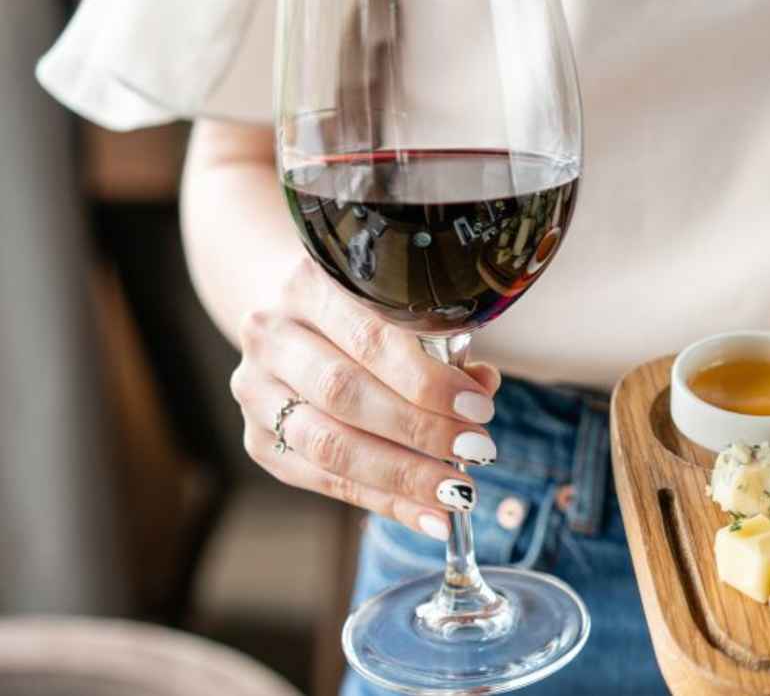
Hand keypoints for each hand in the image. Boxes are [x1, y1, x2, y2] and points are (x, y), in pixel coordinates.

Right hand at [231, 257, 503, 539]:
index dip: (426, 378)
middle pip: (345, 393)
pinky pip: (324, 480)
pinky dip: (382, 501)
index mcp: (309, 284)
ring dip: (401, 475)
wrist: (290, 313)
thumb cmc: (365, 311)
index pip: (370, 336)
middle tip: (477, 451)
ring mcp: (255, 391)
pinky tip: (428, 516)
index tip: (479, 407)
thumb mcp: (400, 307)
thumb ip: (442, 343)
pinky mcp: (258, 441)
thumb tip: (483, 386)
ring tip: (457, 492)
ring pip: (328, 444)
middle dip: (419, 429)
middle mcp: (271, 335)